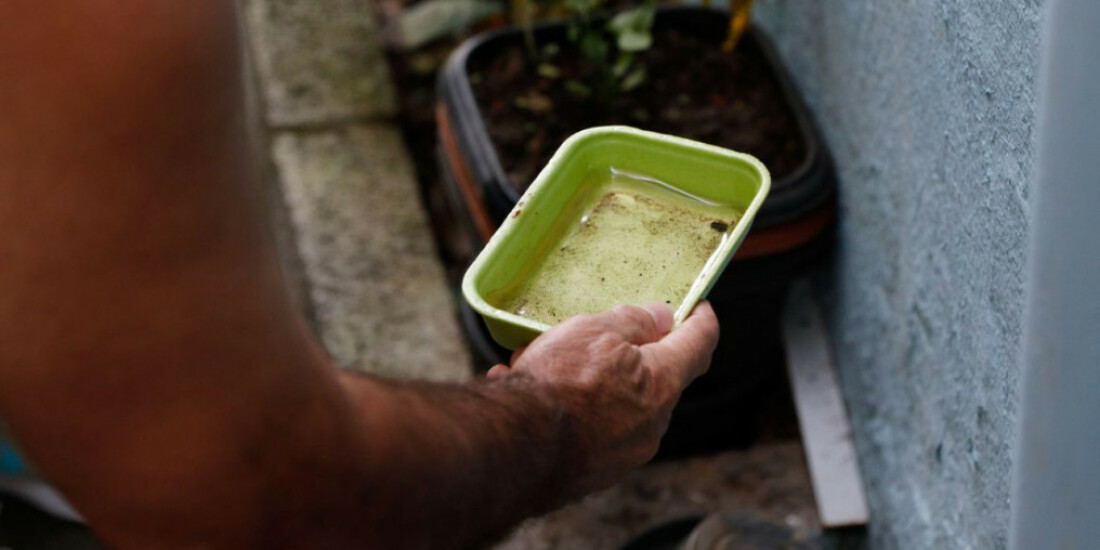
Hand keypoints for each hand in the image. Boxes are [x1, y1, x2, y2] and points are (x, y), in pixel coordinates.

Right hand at [488, 301, 718, 494]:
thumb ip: (634, 321)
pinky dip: (567, 410)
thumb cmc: (559, 384)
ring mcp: (625, 452)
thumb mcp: (596, 331)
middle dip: (627, 354)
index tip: (698, 307)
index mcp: (663, 382)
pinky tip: (528, 393)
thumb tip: (661, 317)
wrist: (517, 449)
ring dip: (588, 381)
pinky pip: (588, 429)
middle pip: (654, 377)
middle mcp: (653, 423)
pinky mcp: (595, 472)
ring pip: (614, 403)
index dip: (701, 319)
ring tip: (540, 364)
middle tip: (594, 334)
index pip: (699, 343)